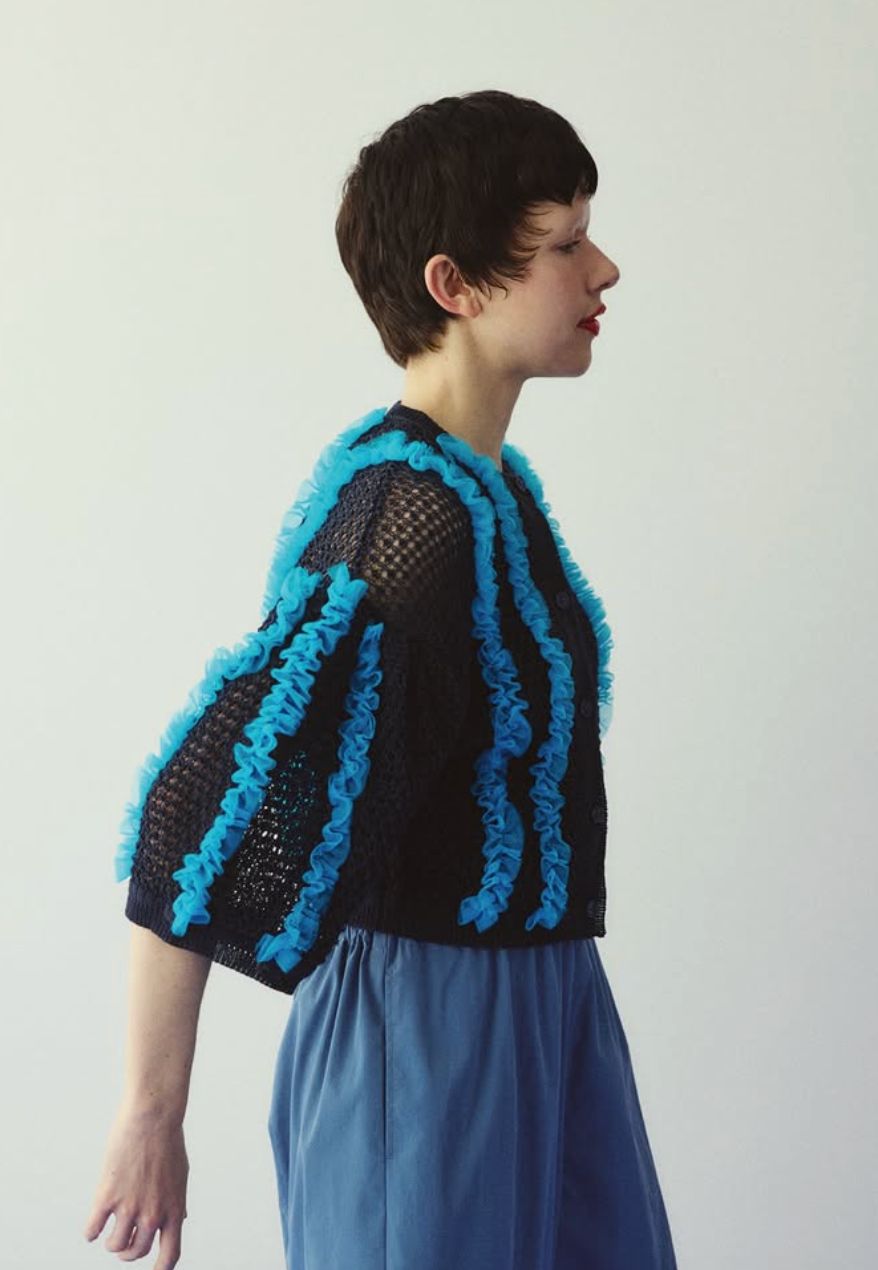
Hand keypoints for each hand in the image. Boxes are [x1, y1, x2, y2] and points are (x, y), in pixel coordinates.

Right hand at [83, 1103, 189, 1267]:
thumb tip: (179, 1220)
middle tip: (123, 1244)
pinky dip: (91, 1232)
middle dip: (128, 1252)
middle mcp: (152, 1214)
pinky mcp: (106, 1196)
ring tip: (110, 1231)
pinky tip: (93, 1225)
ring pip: (114, 1245)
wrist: (153, 1116)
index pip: (169, 1256)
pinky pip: (92, 1230)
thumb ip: (177, 1202)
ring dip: (111, 1242)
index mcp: (174, 1210)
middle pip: (136, 1252)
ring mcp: (129, 1207)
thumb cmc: (168, 1142)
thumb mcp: (180, 1175)